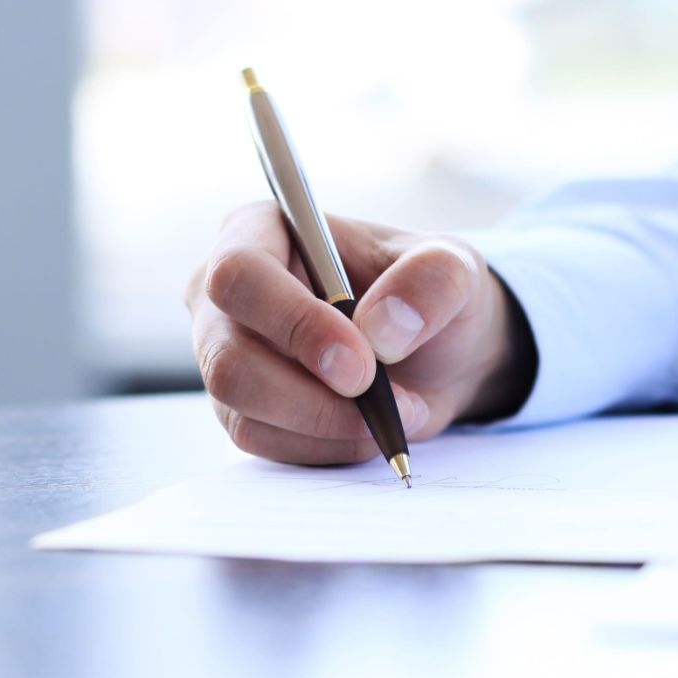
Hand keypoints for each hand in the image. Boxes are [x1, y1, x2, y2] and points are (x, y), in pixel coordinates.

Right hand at [185, 203, 533, 464]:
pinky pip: (265, 443)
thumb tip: (381, 330)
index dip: (295, 323)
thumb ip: (431, 283)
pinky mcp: (241, 409)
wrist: (435, 354)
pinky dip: (327, 446)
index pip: (239, 275)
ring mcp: (224, 355)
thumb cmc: (428, 295)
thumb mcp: (453, 271)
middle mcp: (224, 295)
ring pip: (243, 409)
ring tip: (396, 410)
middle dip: (311, 394)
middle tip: (383, 400)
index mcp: (260, 231)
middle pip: (228, 359)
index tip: (362, 362)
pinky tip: (369, 427)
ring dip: (329, 424)